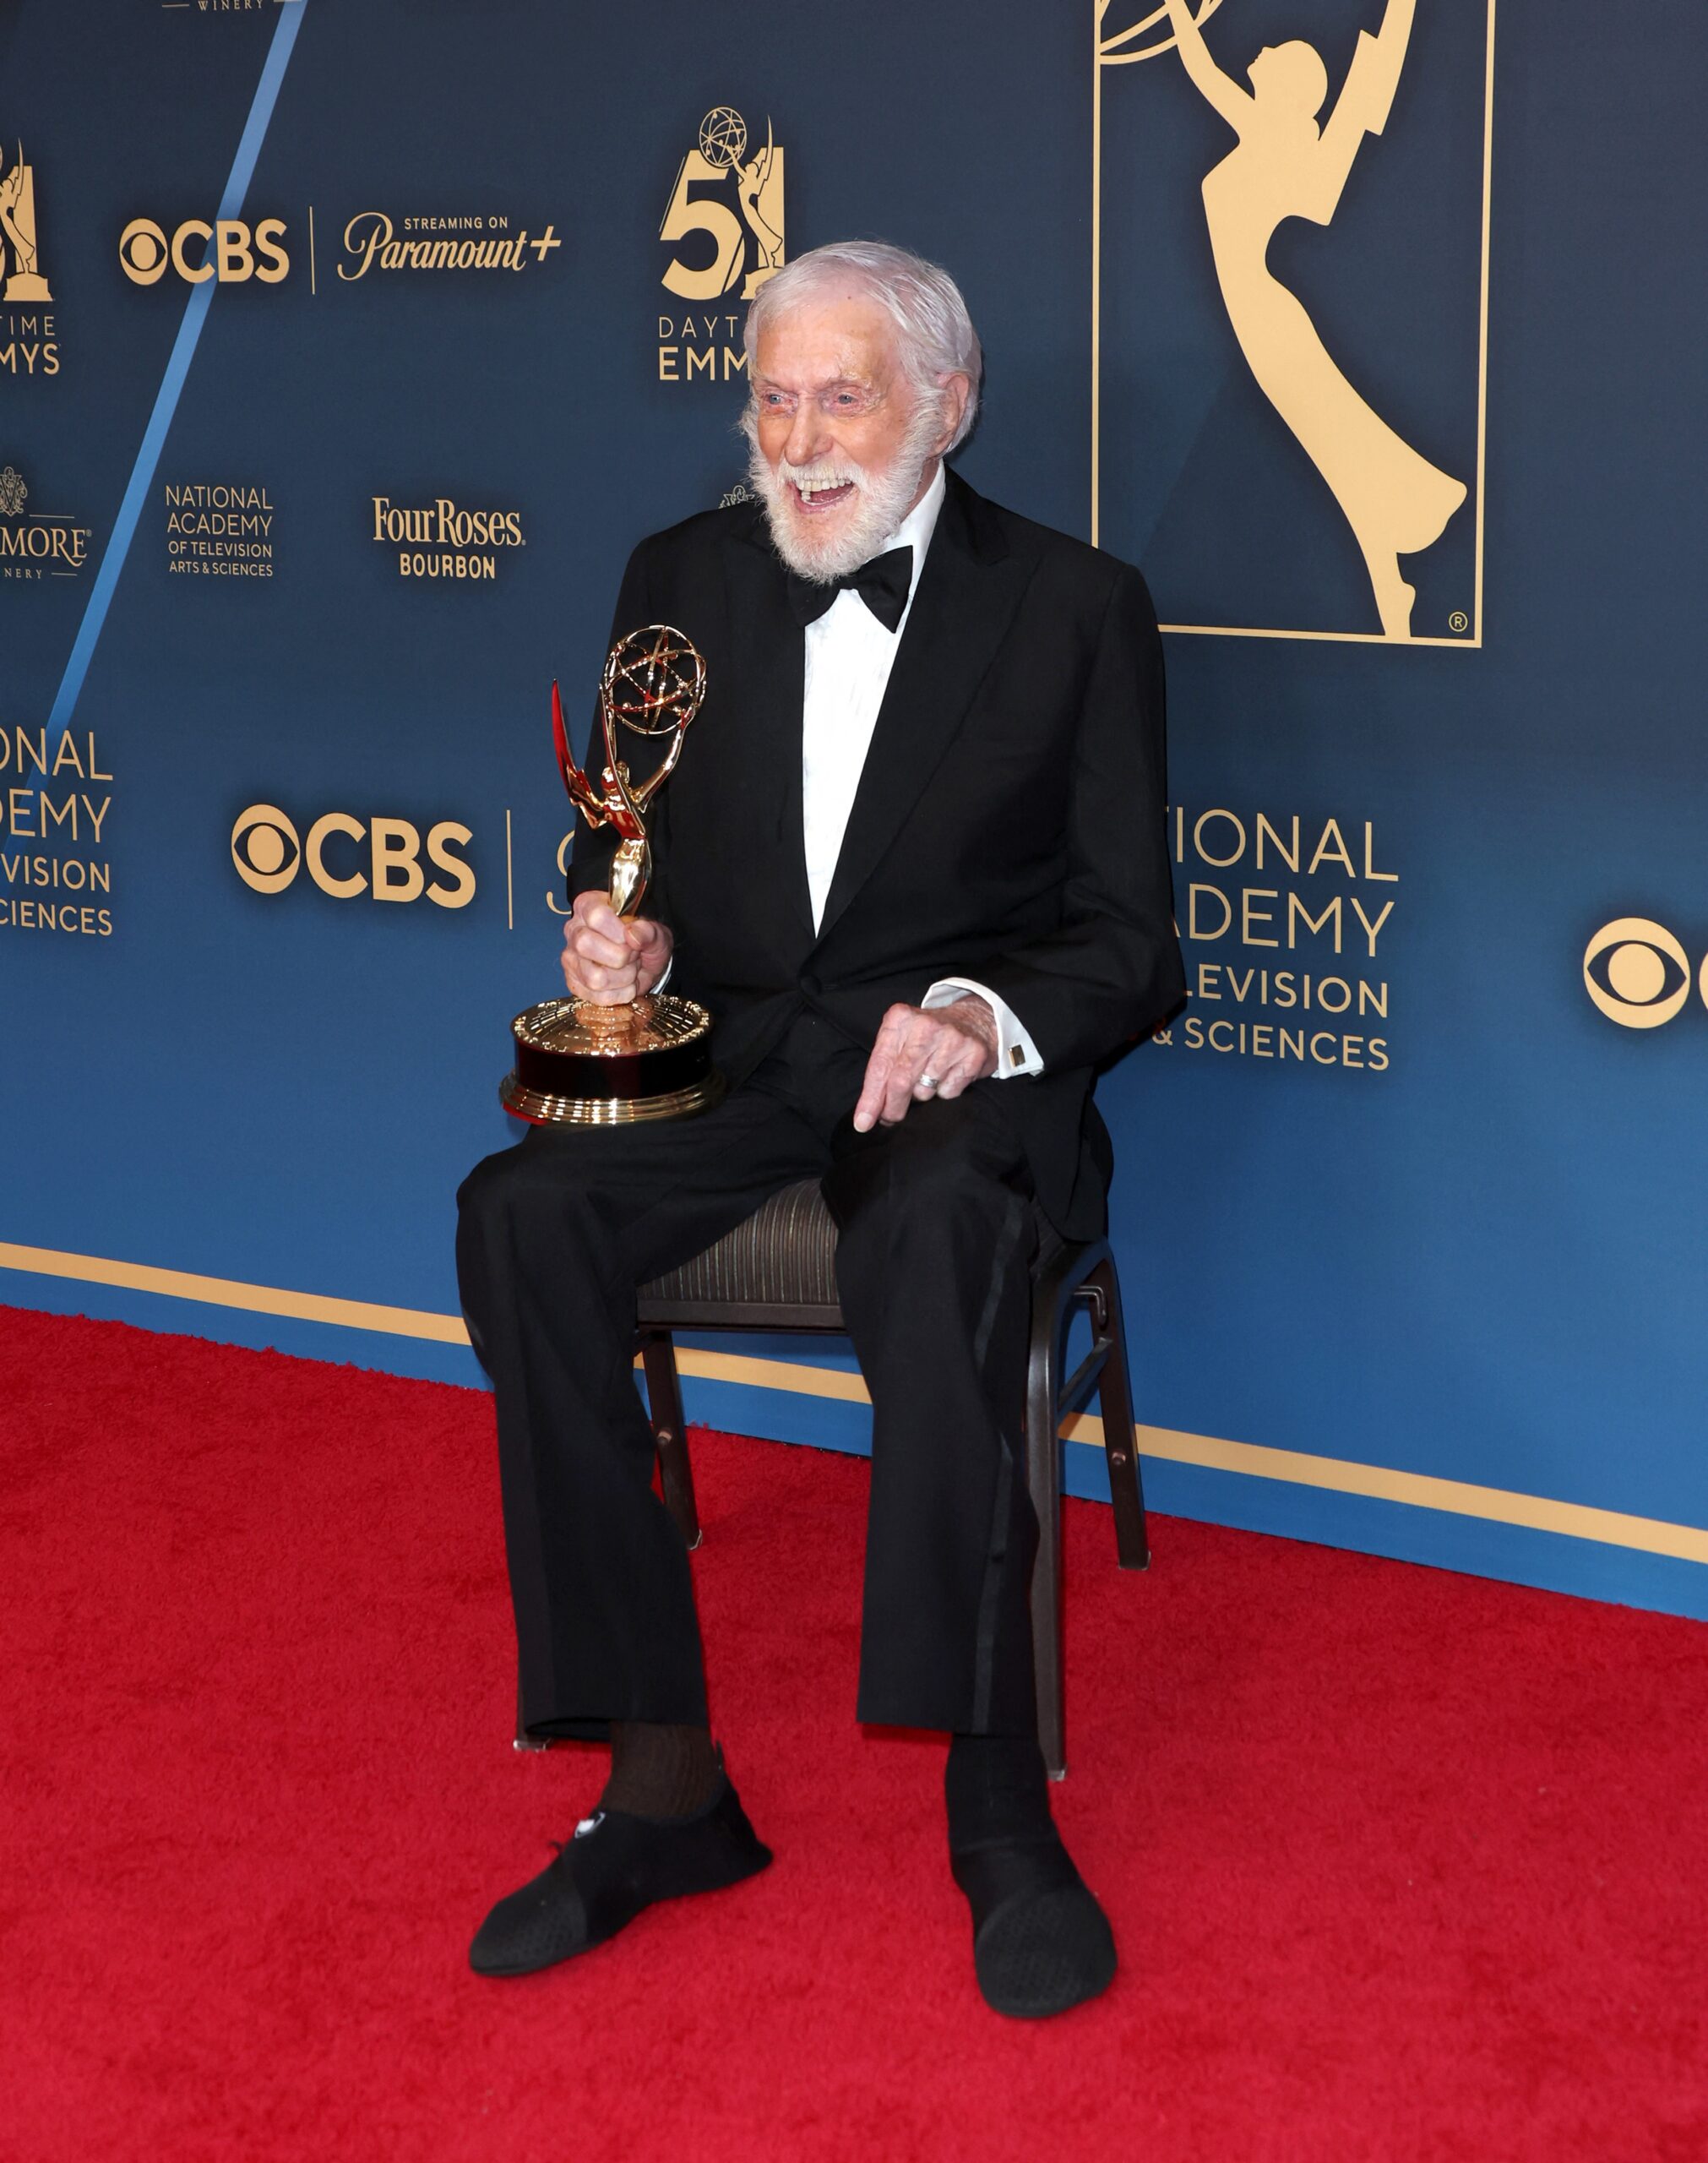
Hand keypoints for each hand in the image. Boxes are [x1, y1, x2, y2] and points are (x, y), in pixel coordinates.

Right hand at [560, 891, 672, 1004]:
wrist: (647, 964)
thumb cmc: (646, 940)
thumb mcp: (656, 932)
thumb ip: (648, 931)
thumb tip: (632, 935)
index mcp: (588, 906)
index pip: (597, 916)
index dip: (619, 932)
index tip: (633, 939)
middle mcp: (573, 930)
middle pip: (585, 944)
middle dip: (620, 956)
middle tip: (634, 955)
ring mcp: (570, 959)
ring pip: (594, 977)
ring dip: (624, 977)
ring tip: (630, 969)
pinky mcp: (574, 984)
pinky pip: (598, 997)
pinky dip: (621, 994)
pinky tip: (624, 983)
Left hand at [853, 997, 998, 1132]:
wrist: (975, 1020)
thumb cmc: (928, 1036)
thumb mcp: (900, 1038)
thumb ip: (883, 1067)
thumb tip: (869, 1111)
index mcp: (900, 1018)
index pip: (880, 1066)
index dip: (870, 1098)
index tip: (863, 1122)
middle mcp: (925, 1026)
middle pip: (900, 1081)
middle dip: (892, 1108)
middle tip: (890, 1118)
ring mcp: (952, 1039)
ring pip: (924, 1091)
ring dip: (922, 1094)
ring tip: (929, 1076)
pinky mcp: (973, 1054)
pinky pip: (948, 1093)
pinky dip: (944, 1091)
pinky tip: (949, 1074)